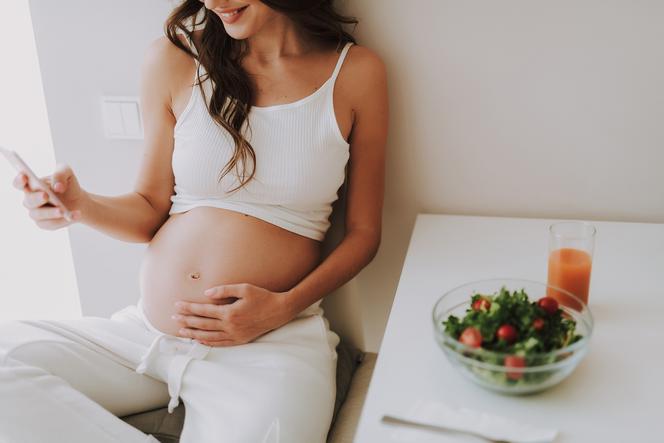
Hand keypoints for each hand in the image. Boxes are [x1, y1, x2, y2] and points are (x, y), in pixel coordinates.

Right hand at [12, 163, 87, 229]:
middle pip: (28, 201)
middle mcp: (30, 200)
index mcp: (31, 185)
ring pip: (39, 214)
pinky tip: (74, 215)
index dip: (19, 180)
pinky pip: (51, 224)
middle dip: (37, 198)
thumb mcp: (67, 173)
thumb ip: (60, 174)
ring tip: (62, 210)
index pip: (19, 183)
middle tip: (45, 195)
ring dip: (51, 212)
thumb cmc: (67, 184)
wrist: (78, 200)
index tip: (24, 176)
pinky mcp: (45, 224)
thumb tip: (57, 186)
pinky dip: (63, 220)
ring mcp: (36, 213)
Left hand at [172, 283, 293, 346]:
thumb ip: (224, 291)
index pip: (203, 311)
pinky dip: (207, 342)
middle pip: (202, 324)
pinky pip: (219, 343)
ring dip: (193, 334)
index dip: (189, 308)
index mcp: (230, 313)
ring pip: (208, 336)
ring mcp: (234, 335)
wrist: (279, 311)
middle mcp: (230, 326)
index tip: (177, 306)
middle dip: (186, 321)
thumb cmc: (262, 297)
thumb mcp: (244, 288)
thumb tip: (206, 294)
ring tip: (180, 331)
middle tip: (173, 318)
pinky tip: (199, 340)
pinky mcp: (239, 340)